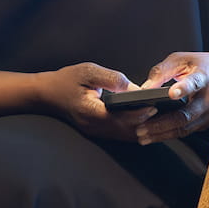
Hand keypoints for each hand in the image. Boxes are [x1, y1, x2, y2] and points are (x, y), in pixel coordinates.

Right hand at [31, 62, 152, 144]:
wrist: (46, 94)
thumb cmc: (66, 80)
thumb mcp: (88, 71)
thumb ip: (112, 78)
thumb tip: (133, 87)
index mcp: (91, 112)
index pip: (122, 118)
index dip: (140, 113)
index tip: (154, 104)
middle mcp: (94, 127)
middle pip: (127, 131)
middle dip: (146, 122)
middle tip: (162, 110)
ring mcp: (96, 132)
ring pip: (125, 136)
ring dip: (142, 127)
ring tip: (158, 115)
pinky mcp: (98, 131)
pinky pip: (120, 134)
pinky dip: (133, 128)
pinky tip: (144, 119)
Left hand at [129, 50, 208, 144]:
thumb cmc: (204, 66)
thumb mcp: (182, 59)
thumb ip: (162, 71)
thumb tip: (144, 89)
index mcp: (205, 77)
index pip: (195, 83)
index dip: (184, 88)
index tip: (172, 94)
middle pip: (186, 115)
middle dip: (161, 124)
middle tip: (141, 127)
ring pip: (185, 128)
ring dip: (162, 134)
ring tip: (142, 136)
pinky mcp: (208, 123)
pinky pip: (187, 131)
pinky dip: (169, 134)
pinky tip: (154, 135)